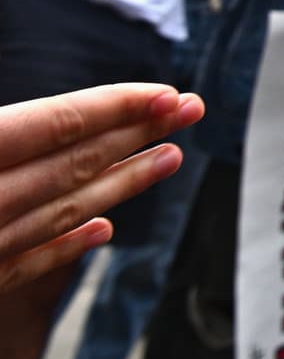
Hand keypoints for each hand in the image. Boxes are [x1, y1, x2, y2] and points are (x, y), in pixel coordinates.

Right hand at [0, 84, 203, 293]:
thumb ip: (9, 124)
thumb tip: (52, 113)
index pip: (60, 123)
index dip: (119, 106)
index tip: (168, 95)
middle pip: (76, 162)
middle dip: (140, 133)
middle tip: (190, 110)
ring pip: (64, 211)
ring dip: (124, 182)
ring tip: (171, 158)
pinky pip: (28, 263)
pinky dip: (69, 244)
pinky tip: (105, 228)